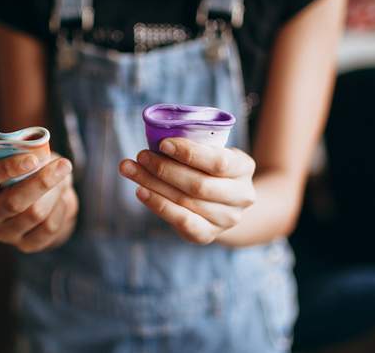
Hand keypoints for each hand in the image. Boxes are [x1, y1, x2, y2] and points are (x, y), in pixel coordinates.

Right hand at [0, 153, 77, 252]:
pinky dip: (61, 209)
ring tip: (63, 180)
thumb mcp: (32, 160)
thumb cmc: (34, 175)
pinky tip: (63, 199)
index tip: (33, 159)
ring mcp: (5, 233)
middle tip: (64, 165)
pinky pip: (48, 228)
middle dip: (42, 182)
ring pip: (35, 214)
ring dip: (55, 194)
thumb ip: (33, 156)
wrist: (47, 204)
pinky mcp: (25, 245)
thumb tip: (44, 157)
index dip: (7, 168)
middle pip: (13, 202)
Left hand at [119, 138, 255, 244]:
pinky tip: (140, 191)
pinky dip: (158, 205)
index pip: (219, 162)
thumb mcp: (211, 152)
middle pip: (199, 184)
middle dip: (165, 169)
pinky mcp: (207, 235)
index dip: (189, 153)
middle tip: (141, 156)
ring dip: (153, 184)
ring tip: (130, 169)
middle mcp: (242, 196)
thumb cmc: (209, 168)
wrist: (223, 203)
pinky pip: (181, 221)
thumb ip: (192, 147)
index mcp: (244, 167)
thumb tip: (155, 140)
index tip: (163, 144)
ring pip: (185, 201)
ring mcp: (227, 219)